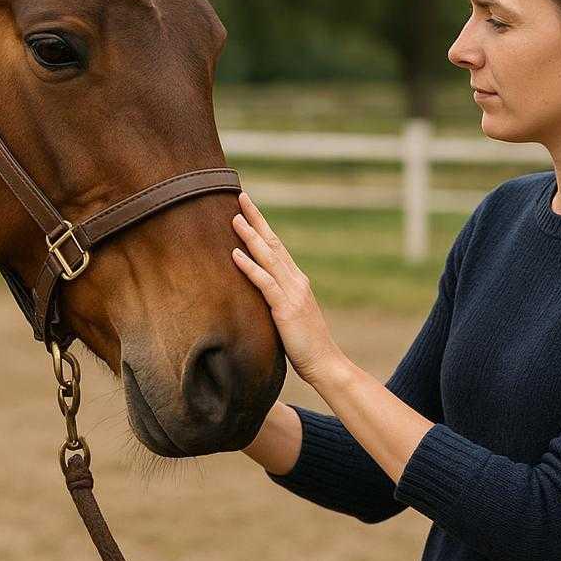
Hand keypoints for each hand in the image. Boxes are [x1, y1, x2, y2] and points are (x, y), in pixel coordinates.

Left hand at [230, 191, 347, 387]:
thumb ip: (277, 301)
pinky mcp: (286, 309)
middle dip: (257, 220)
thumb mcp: (290, 316)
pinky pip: (265, 283)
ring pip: (269, 258)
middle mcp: (296, 281)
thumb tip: (258, 295)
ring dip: (250, 237)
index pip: (277, 247)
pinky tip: (235, 255)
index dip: (263, 227)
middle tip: (241, 197)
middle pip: (273, 243)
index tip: (249, 208)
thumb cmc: (305, 345)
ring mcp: (292, 293)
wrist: (325, 363)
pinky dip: (250, 267)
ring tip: (234, 218)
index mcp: (297, 282)